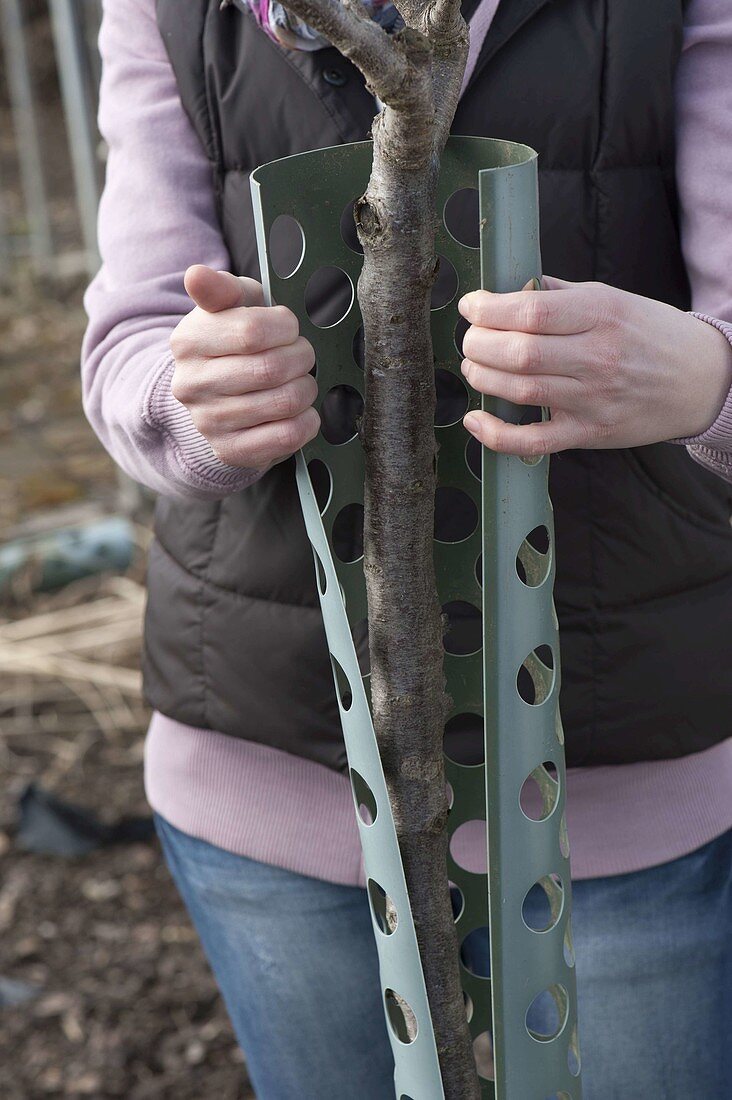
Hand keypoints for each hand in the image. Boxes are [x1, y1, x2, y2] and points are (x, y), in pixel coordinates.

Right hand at [170, 265, 318, 467]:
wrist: (215, 397)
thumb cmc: (233, 341)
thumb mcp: (231, 306)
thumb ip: (221, 287)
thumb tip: (196, 274)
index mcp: (188, 341)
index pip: (253, 331)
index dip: (285, 327)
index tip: (287, 328)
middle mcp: (191, 384)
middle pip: (272, 369)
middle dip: (301, 357)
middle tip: (300, 354)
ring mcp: (209, 422)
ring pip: (284, 402)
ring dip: (306, 388)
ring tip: (298, 380)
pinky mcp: (230, 450)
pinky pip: (286, 436)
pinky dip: (307, 421)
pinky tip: (300, 410)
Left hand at [459, 277, 731, 458]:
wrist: (699, 380)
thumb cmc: (651, 336)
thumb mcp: (613, 299)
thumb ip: (560, 295)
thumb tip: (511, 289)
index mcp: (601, 314)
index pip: (531, 309)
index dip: (489, 309)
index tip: (471, 307)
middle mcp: (597, 357)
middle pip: (520, 352)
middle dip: (479, 344)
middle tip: (471, 340)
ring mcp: (593, 399)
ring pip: (521, 391)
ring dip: (483, 378)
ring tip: (474, 366)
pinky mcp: (589, 433)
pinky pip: (534, 441)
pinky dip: (497, 435)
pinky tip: (476, 420)